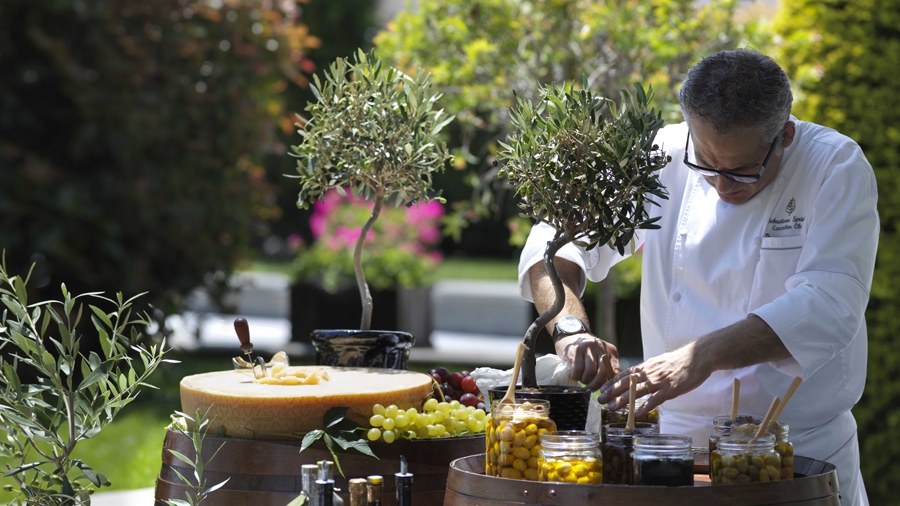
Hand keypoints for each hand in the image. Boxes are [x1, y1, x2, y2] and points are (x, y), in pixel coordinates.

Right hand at [555, 333, 618, 390]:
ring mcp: (588, 348)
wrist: (570, 336)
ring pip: (590, 371)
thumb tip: (610, 384)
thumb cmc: (587, 351)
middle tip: (590, 388)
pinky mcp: (576, 350)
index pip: (614, 369)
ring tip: (582, 380)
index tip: (603, 389)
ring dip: (585, 380)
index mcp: (610, 350)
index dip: (609, 382)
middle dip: (596, 384)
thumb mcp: (600, 356)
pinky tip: (575, 375)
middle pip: (602, 371)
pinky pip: (578, 368)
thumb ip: (607, 368)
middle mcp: (600, 347)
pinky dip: (576, 376)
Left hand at [597, 341, 711, 416]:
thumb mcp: (660, 362)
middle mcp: (649, 372)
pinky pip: (654, 400)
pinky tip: (636, 414)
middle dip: (611, 392)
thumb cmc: (680, 360)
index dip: (612, 382)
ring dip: (623, 400)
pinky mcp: (670, 389)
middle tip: (600, 400)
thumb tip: (639, 377)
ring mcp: (659, 381)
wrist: (698, 356)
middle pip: (626, 382)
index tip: (602, 389)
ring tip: (612, 408)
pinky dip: (644, 407)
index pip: (624, 374)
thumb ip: (649, 370)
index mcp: (647, 366)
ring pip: (637, 391)